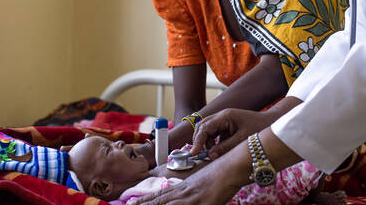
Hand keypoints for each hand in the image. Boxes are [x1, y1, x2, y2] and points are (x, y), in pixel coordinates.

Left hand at [129, 144, 250, 204]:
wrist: (234, 164)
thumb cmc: (223, 171)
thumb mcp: (205, 180)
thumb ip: (194, 189)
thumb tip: (190, 194)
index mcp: (185, 186)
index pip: (161, 195)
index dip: (146, 200)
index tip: (131, 203)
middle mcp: (185, 192)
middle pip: (160, 201)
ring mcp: (193, 198)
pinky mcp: (203, 203)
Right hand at [190, 108, 274, 159]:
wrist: (272, 122)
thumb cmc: (260, 128)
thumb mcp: (242, 140)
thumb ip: (225, 147)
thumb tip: (210, 155)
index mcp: (225, 116)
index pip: (205, 127)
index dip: (198, 140)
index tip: (194, 153)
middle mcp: (222, 116)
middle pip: (203, 127)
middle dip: (200, 140)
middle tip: (200, 154)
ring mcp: (225, 121)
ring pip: (208, 131)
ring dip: (207, 142)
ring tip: (213, 154)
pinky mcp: (228, 126)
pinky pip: (216, 134)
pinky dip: (215, 143)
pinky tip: (219, 150)